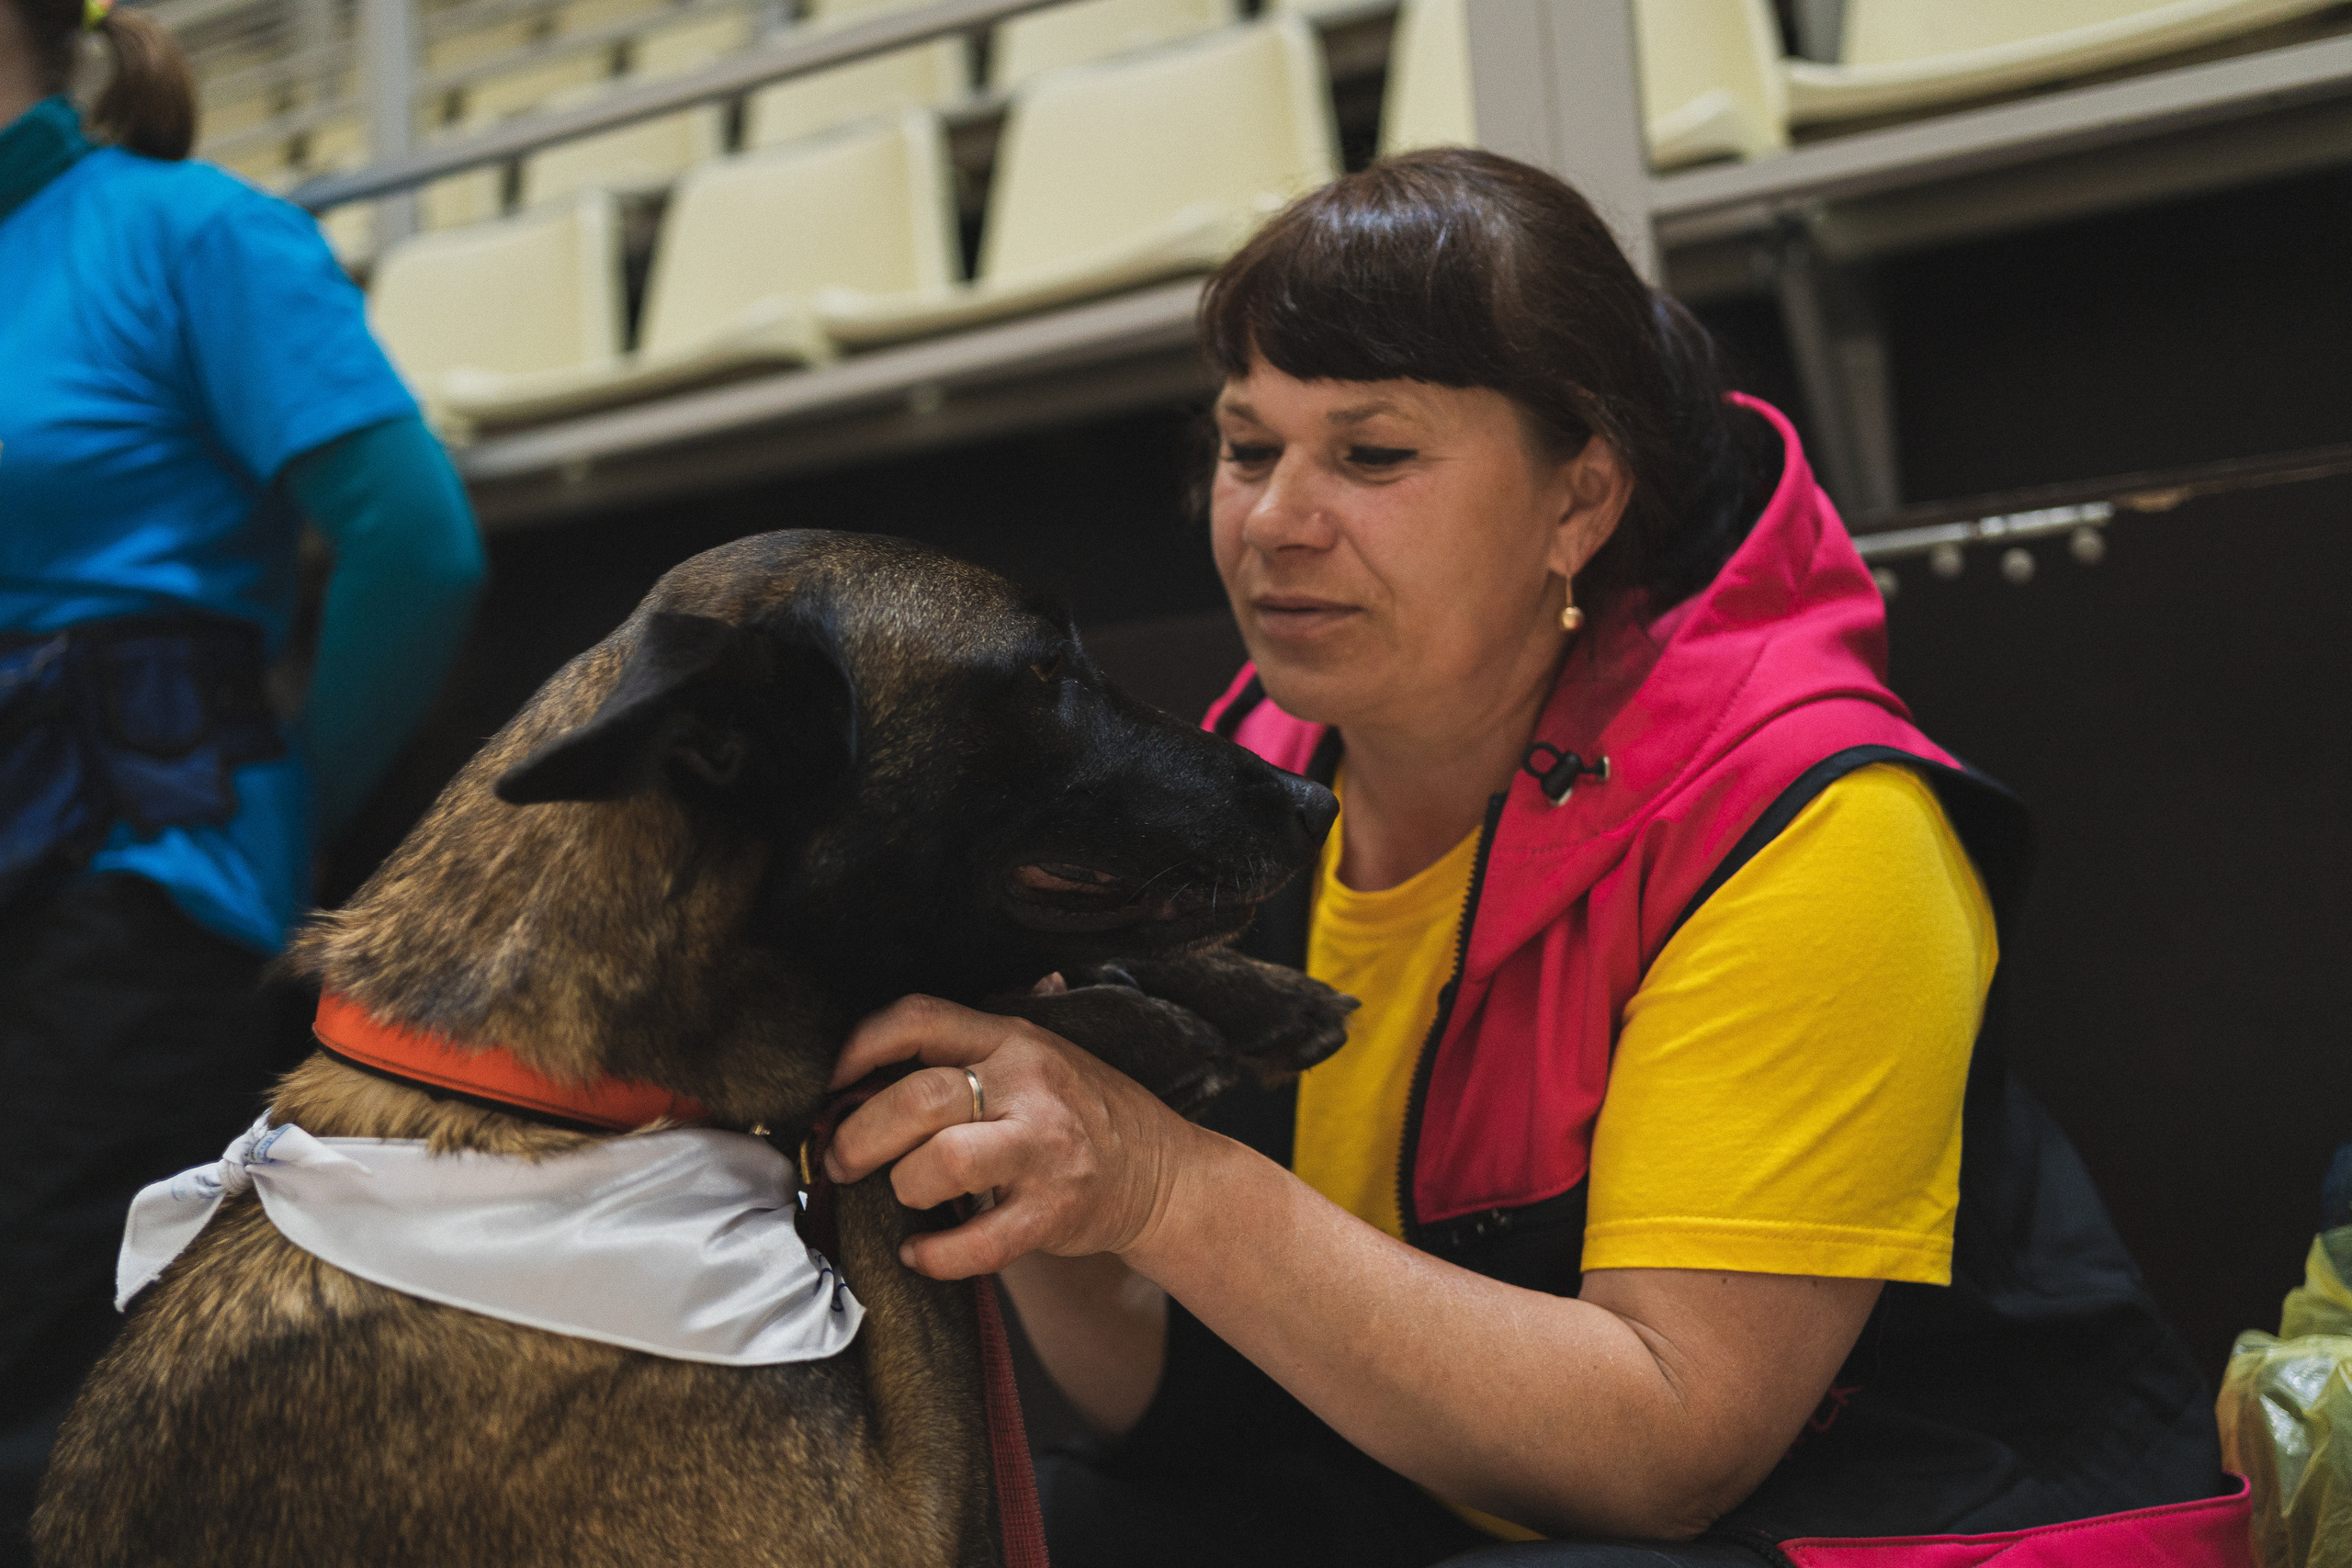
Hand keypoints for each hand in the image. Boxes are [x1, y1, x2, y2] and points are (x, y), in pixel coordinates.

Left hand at [824, 994, 1201, 1278]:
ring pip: (941, 1162)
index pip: (919, 1019)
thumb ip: (964, 1052)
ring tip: (900, 1196)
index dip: (860, 1046)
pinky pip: (976, 1243)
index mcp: (1012, 1040)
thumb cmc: (1079, 1114)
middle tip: (842, 1160)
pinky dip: (932, 1255)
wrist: (1161, 1172)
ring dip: (901, 1186)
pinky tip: (918, 1252)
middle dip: (860, 1135)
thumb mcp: (1035, 1056)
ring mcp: (1043, 1152)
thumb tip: (865, 1067)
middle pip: (918, 1098)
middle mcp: (1027, 1087)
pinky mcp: (1052, 1214)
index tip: (833, 1082)